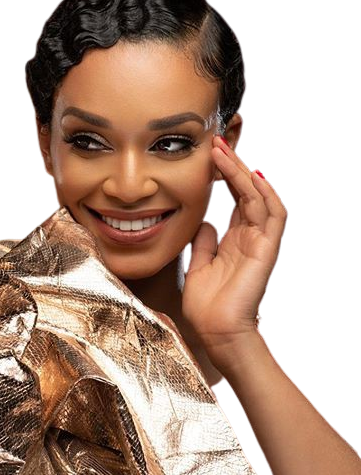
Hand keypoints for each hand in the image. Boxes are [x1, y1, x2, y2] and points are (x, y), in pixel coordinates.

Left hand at [182, 136, 287, 367]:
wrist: (216, 331)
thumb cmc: (207, 305)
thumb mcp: (200, 265)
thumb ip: (205, 242)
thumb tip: (205, 221)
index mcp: (235, 240)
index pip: (234, 199)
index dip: (224, 176)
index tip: (209, 155)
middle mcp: (250, 236)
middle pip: (246, 192)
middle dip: (232, 166)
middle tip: (216, 143)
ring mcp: (261, 241)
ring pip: (259, 197)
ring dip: (243, 172)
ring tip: (224, 151)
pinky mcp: (267, 249)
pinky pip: (274, 215)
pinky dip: (266, 193)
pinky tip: (252, 175)